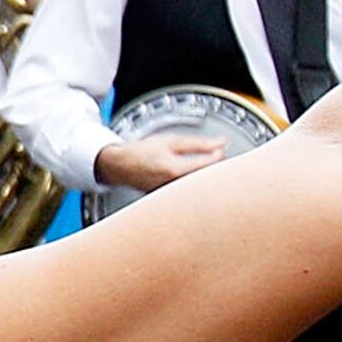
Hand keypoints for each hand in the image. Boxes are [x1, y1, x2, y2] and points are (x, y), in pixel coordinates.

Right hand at [95, 133, 227, 192]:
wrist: (121, 165)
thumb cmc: (143, 152)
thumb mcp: (171, 141)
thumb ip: (199, 143)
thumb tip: (220, 143)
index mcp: (175, 169)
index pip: (209, 167)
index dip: (220, 158)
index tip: (221, 152)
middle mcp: (174, 186)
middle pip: (206, 182)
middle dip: (215, 172)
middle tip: (217, 162)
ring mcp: (171, 196)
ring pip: (199, 191)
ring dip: (205, 181)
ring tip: (203, 171)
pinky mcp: (170, 201)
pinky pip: (189, 196)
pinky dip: (195, 188)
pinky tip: (191, 181)